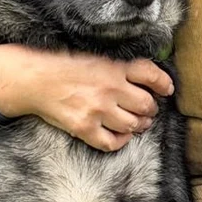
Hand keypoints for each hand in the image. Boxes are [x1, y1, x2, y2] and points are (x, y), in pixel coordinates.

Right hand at [0, 44, 173, 151]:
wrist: (34, 80)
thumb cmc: (64, 67)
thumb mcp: (96, 59)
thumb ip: (119, 69)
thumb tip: (145, 79)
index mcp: (113, 69)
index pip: (150, 75)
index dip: (164, 84)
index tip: (167, 89)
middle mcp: (109, 89)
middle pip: (147, 105)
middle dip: (150, 108)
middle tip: (146, 109)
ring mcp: (97, 111)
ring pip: (133, 125)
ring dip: (139, 125)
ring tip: (136, 122)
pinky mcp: (85, 128)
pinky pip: (112, 143)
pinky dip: (120, 141)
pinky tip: (120, 135)